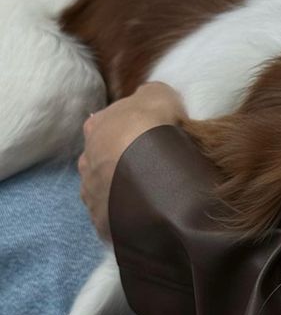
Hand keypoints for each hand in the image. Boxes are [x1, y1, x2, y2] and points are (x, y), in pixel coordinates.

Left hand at [79, 82, 185, 240]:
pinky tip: (145, 212)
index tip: (150, 136)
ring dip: (123, 189)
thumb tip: (148, 98)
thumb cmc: (150, 130)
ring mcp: (91, 192)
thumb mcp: (159, 95)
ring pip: (107, 188)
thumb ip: (152, 95)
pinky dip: (127, 213)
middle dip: (123, 161)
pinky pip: (114, 215)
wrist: (147, 177)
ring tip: (151, 193)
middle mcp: (86, 159)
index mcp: (96, 128)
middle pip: (104, 158)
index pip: (108, 125)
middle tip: (152, 166)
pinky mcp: (101, 219)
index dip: (129, 129)